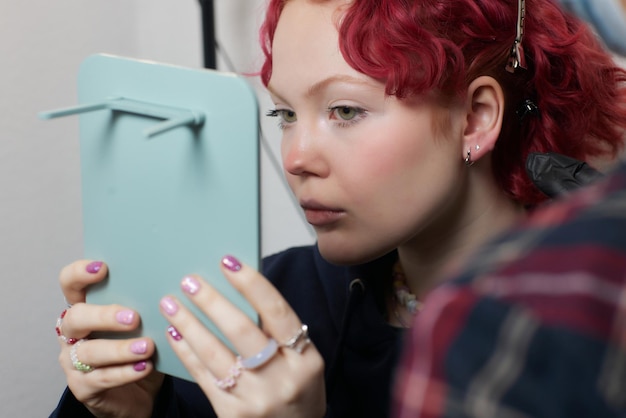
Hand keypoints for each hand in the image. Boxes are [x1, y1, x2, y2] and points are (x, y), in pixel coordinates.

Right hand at [57, 260, 163, 417]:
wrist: (139, 393)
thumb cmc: (141, 346)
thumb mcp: (145, 321)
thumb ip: (148, 302)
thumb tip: (176, 280)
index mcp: (84, 307)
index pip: (69, 284)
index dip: (79, 273)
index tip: (103, 267)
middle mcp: (72, 333)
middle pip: (76, 318)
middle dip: (104, 315)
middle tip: (134, 317)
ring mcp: (73, 361)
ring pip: (89, 352)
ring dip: (120, 348)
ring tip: (147, 346)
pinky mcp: (82, 388)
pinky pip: (101, 378)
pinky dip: (125, 372)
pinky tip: (145, 366)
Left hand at [160, 255, 325, 416]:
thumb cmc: (298, 391)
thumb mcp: (304, 362)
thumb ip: (280, 333)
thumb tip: (242, 291)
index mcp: (305, 359)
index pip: (277, 312)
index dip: (251, 284)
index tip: (228, 262)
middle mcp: (281, 379)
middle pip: (242, 331)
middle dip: (212, 302)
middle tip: (190, 281)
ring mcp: (255, 399)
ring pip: (216, 354)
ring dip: (189, 325)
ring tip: (170, 303)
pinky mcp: (232, 414)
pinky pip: (203, 377)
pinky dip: (187, 353)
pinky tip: (174, 334)